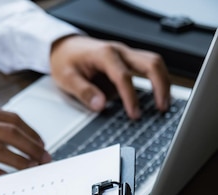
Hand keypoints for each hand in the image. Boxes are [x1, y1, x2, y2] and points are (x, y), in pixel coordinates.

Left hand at [50, 35, 170, 118]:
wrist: (64, 47)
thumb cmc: (65, 61)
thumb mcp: (67, 78)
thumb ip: (83, 92)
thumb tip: (100, 105)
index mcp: (104, 54)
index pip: (123, 76)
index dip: (130, 97)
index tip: (134, 114)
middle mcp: (119, 51)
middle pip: (151, 63)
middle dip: (160, 85)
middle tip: (161, 107)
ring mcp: (126, 54)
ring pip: (154, 62)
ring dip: (163, 82)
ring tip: (164, 104)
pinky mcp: (128, 60)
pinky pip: (148, 67)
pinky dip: (156, 80)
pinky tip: (157, 96)